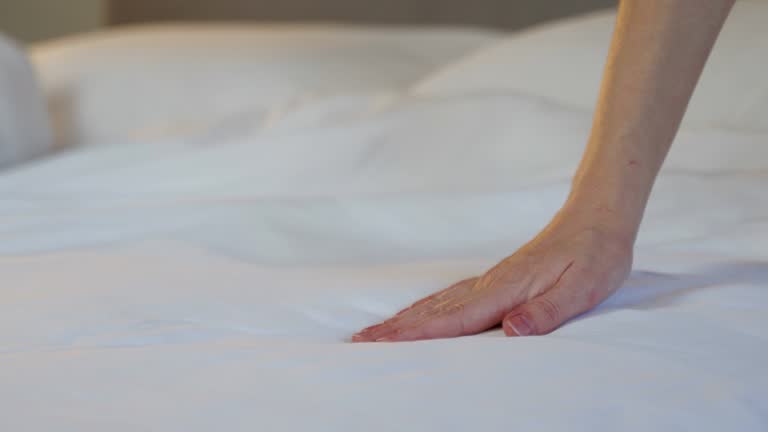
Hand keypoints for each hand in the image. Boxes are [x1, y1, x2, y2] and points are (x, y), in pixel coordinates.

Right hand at [351, 208, 633, 341]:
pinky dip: (426, 309)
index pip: (454, 318)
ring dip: (404, 319)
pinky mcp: (495, 280)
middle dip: (396, 328)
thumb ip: (547, 312)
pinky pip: (450, 297)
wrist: (596, 219)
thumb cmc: (594, 256)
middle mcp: (490, 284)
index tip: (382, 343)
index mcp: (507, 289)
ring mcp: (489, 280)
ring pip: (437, 302)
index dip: (417, 334)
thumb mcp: (583, 288)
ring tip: (375, 332)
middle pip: (433, 310)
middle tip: (359, 341)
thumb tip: (511, 331)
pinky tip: (418, 314)